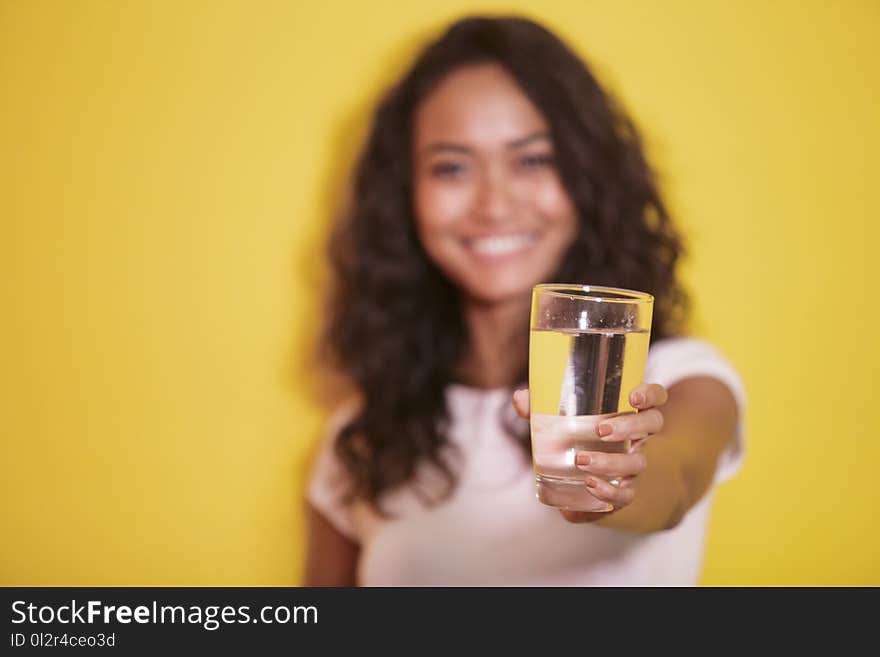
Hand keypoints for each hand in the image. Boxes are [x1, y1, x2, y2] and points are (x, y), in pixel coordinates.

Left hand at [512, 383, 667, 523]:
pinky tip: (590, 487)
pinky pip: (626, 495)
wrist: (588, 479)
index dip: (651, 394)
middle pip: (652, 424)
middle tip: (601, 430)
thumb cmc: (576, 438)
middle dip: (628, 426)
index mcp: (628, 412)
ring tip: (582, 460)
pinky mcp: (624, 491)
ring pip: (638, 461)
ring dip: (611, 461)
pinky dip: (608, 493)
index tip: (634, 397)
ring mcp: (634, 464)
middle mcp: (638, 436)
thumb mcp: (559, 420)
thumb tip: (520, 398)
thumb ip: (540, 407)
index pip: (655, 397)